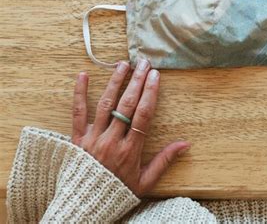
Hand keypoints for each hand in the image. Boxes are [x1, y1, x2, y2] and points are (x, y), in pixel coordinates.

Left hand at [72, 59, 190, 196]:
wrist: (85, 205)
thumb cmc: (118, 191)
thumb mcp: (145, 182)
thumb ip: (164, 161)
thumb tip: (186, 144)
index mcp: (130, 150)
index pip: (143, 115)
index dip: (150, 93)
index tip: (155, 76)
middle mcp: (111, 141)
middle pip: (126, 105)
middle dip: (137, 81)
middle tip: (144, 63)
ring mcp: (92, 138)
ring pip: (105, 104)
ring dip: (115, 82)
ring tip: (124, 64)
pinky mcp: (77, 138)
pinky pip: (77, 113)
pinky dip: (80, 93)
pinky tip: (83, 75)